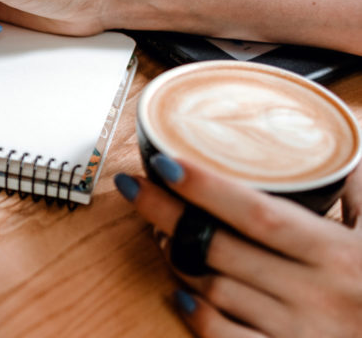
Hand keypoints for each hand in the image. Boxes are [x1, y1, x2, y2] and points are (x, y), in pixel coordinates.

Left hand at [114, 157, 361, 337]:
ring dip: (179, 259)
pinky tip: (180, 295)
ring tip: (157, 230)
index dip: (206, 188)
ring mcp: (302, 333)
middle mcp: (317, 295)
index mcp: (340, 255)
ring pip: (216, 290)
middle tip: (134, 186)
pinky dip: (199, 318)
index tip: (164, 163)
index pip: (258, 214)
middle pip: (221, 248)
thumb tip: (341, 154)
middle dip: (167, 214)